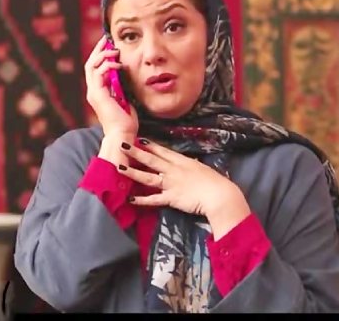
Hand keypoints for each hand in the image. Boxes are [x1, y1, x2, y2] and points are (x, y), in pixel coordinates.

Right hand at [84, 36, 137, 137]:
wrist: (122, 135)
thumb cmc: (126, 122)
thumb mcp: (125, 99)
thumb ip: (122, 88)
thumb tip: (126, 76)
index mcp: (98, 92)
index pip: (95, 69)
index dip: (101, 56)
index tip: (110, 46)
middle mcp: (93, 91)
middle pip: (90, 64)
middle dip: (99, 50)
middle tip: (108, 40)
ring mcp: (94, 93)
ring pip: (91, 66)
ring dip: (103, 56)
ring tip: (115, 51)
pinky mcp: (98, 95)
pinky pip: (98, 74)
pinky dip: (107, 66)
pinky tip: (118, 64)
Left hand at [118, 139, 250, 238]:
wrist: (218, 194)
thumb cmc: (215, 181)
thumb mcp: (202, 169)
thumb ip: (193, 165)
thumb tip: (191, 161)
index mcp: (182, 161)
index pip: (163, 152)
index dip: (150, 146)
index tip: (139, 140)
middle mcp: (174, 170)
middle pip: (151, 159)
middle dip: (135, 152)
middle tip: (122, 145)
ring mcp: (171, 183)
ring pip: (148, 176)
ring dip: (133, 172)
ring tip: (119, 168)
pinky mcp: (171, 198)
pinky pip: (154, 199)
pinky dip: (142, 199)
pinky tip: (131, 198)